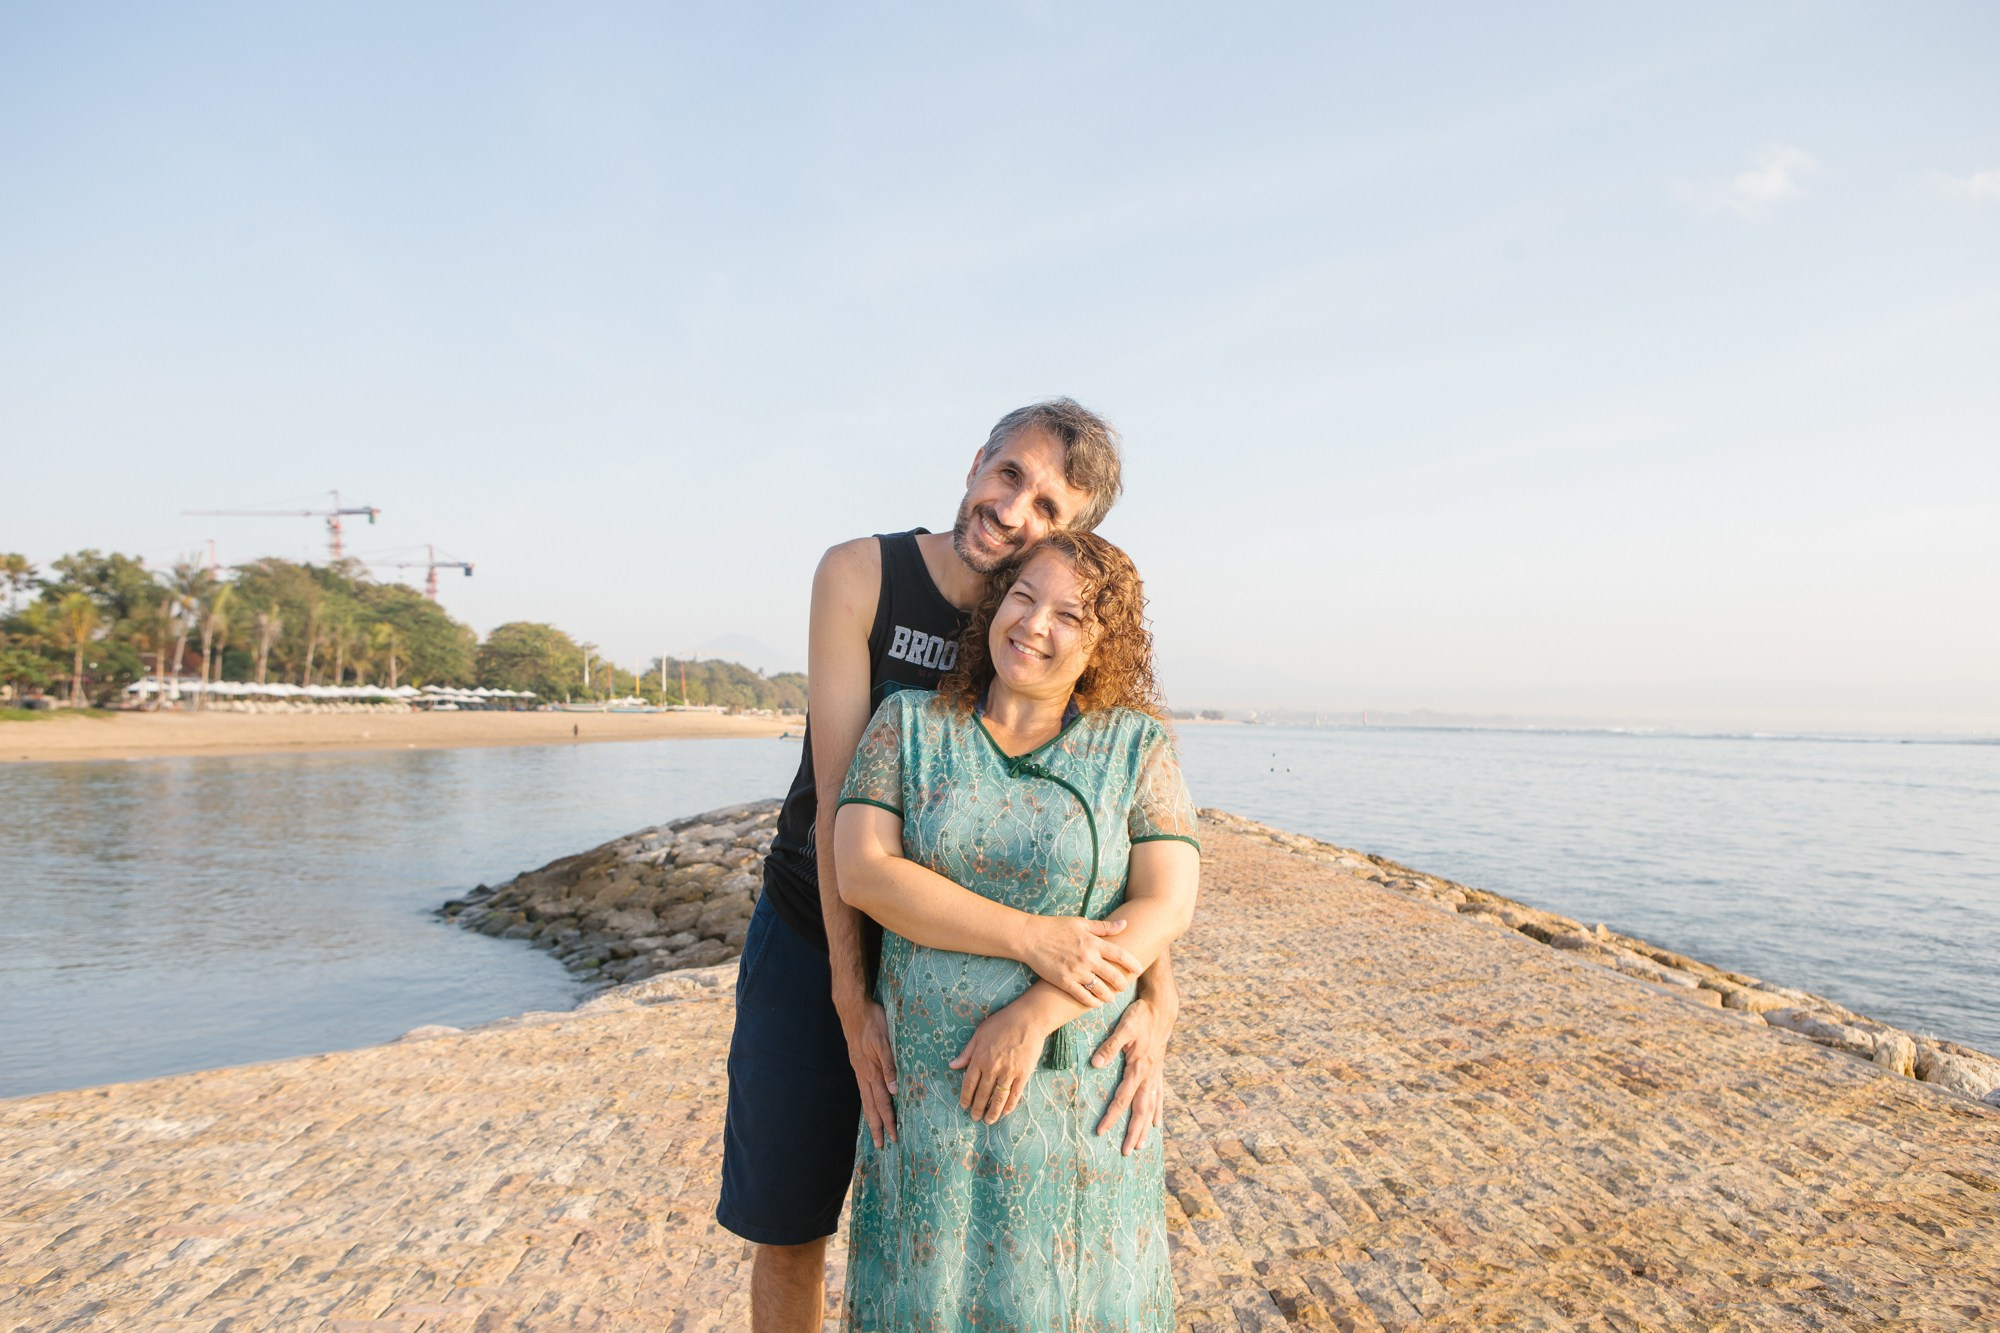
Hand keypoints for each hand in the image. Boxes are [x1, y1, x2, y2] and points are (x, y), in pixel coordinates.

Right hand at [837, 998, 898, 1147]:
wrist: (853, 1007)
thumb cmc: (872, 1021)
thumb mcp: (884, 1040)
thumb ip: (890, 1065)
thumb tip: (894, 1090)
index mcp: (872, 1071)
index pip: (882, 1102)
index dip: (888, 1120)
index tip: (893, 1137)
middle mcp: (864, 1074)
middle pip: (871, 1106)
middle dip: (878, 1126)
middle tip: (881, 1145)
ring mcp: (859, 1069)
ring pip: (865, 1099)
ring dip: (871, 1117)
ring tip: (873, 1132)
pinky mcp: (858, 1063)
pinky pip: (862, 1089)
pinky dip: (865, 1102)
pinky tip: (868, 1105)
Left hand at [948, 998, 1049, 1125]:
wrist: (1028, 1019)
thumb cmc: (1002, 1023)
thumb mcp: (979, 1034)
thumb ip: (966, 1052)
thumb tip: (952, 1065)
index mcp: (980, 1058)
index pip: (969, 1084)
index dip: (965, 1097)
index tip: (964, 1106)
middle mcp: (992, 1068)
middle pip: (982, 1094)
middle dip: (977, 1108)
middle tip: (975, 1117)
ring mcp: (1009, 1072)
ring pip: (998, 1098)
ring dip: (992, 1112)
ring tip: (989, 1120)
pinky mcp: (1023, 1074)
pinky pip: (1015, 1094)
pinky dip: (1009, 1105)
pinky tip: (1005, 1112)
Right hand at [1019, 915, 1140, 1007]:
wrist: (1030, 937)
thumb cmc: (1055, 927)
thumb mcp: (1081, 922)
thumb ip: (1104, 927)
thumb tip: (1125, 924)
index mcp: (1094, 942)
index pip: (1121, 955)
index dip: (1133, 964)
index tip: (1138, 970)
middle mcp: (1088, 958)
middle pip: (1114, 976)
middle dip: (1122, 984)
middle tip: (1123, 986)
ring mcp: (1076, 971)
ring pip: (1101, 989)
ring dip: (1109, 996)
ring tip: (1110, 997)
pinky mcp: (1064, 982)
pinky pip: (1083, 996)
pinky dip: (1092, 1002)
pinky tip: (1096, 1003)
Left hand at [1092, 993, 1174, 1155]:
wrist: (1162, 1008)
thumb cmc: (1140, 1015)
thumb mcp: (1124, 1027)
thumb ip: (1110, 1046)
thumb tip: (1095, 1063)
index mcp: (1139, 1067)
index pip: (1123, 1098)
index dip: (1112, 1116)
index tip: (1101, 1131)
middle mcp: (1149, 1075)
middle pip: (1140, 1110)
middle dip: (1133, 1133)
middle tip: (1125, 1152)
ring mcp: (1156, 1074)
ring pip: (1151, 1107)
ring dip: (1145, 1128)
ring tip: (1141, 1147)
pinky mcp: (1158, 1070)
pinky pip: (1159, 1096)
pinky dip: (1157, 1112)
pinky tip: (1156, 1124)